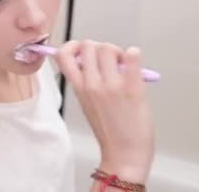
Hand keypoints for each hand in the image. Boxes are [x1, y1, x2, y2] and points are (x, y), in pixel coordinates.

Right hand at [55, 40, 154, 182]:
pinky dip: (134, 54)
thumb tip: (95, 60)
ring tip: (124, 64)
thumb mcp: (87, 103)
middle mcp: (91, 84)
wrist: (124, 153)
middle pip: (88, 45)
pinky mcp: (132, 88)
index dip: (72, 46)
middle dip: (99, 47)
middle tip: (109, 59)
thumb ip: (86, 81)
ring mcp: (111, 85)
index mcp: (78, 87)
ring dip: (117, 51)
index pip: (63, 55)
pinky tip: (134, 61)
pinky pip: (132, 58)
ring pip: (108, 48)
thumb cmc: (108, 130)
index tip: (82, 50)